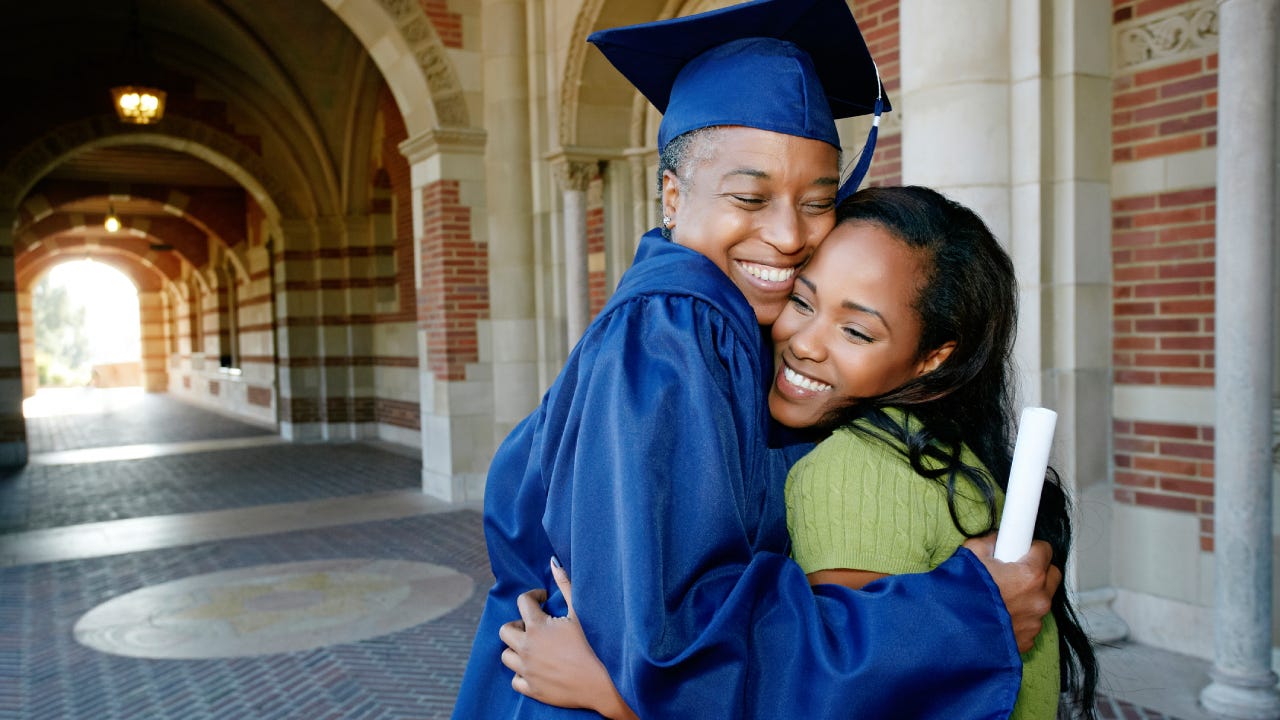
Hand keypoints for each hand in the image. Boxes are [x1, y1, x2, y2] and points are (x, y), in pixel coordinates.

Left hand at [498, 560, 637, 719]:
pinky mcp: (532, 689)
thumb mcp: (580, 612)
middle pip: (506, 630)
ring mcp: (527, 670)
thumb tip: (553, 562)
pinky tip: (536, 668)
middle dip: (518, 623)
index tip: (543, 600)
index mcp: (537, 626)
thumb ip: (565, 586)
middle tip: (535, 626)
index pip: (522, 602)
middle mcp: (527, 648)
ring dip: (517, 648)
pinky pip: (515, 680)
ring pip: (506, 655)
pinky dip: (522, 673)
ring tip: (534, 646)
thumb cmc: (594, 645)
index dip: (533, 596)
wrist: (603, 684)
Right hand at [963, 534, 1059, 652]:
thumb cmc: (961, 591)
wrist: (949, 627)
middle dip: (1038, 570)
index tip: (1021, 549)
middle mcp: (1039, 600)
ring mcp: (1034, 622)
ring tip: (1002, 596)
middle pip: (1052, 576)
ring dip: (1029, 596)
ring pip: (1041, 601)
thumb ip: (991, 542)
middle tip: (1015, 571)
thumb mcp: (972, 554)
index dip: (1032, 547)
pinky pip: (1030, 622)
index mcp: (1030, 575)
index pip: (1046, 550)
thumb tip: (998, 540)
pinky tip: (999, 614)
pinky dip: (1020, 617)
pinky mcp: (1027, 640)